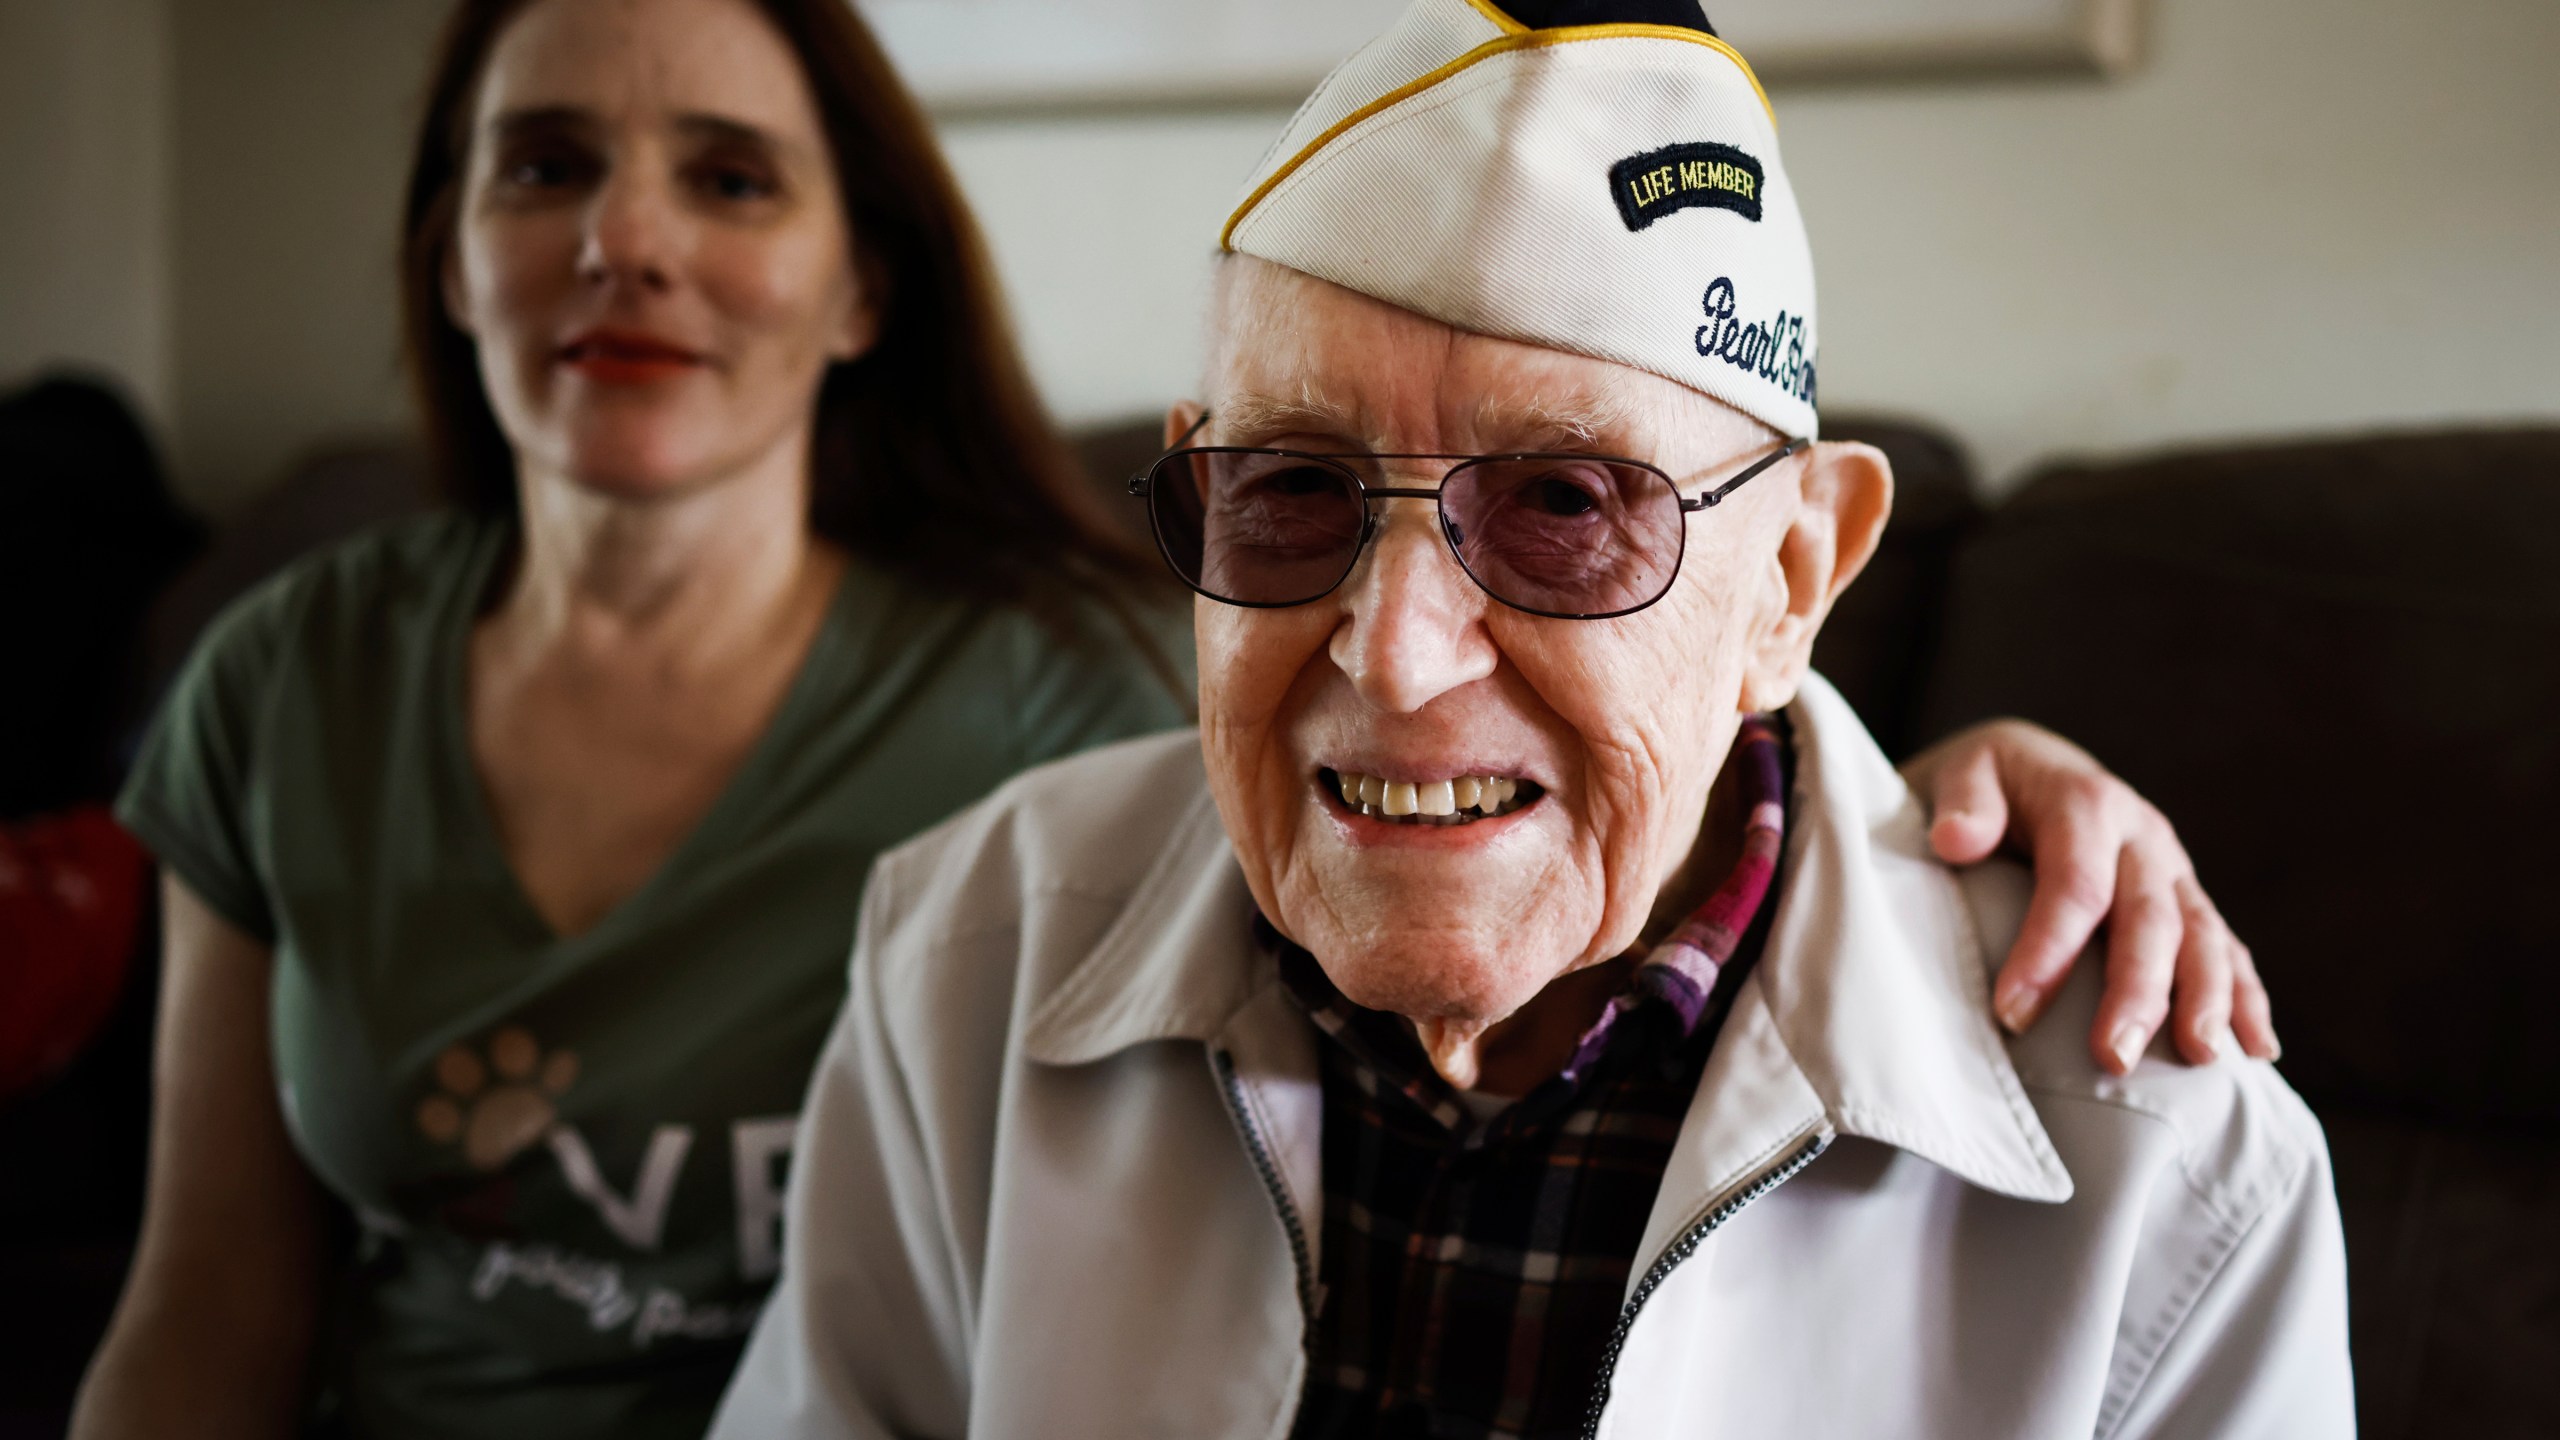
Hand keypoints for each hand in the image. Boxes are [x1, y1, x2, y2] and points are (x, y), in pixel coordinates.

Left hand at [1902, 720, 2278, 1074]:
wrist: (2031, 766)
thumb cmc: (1990, 784)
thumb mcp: (1964, 772)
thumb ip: (1962, 803)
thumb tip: (1956, 838)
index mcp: (2088, 805)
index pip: (2075, 885)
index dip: (2047, 951)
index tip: (2013, 1013)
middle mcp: (2143, 837)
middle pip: (2149, 920)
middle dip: (2136, 993)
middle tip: (2112, 1058)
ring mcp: (2174, 869)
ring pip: (2203, 937)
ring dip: (2207, 1000)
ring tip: (2200, 1058)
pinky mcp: (2188, 898)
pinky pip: (2226, 948)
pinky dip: (2247, 998)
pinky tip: (2257, 1049)